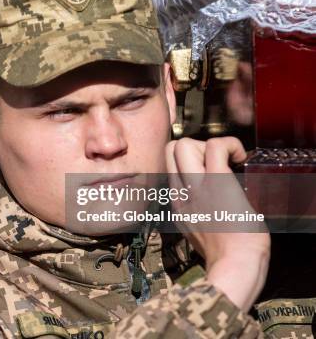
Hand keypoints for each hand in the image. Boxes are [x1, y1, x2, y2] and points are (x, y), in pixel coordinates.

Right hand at [165, 137, 269, 311]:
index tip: (207, 169)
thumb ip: (195, 213)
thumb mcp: (198, 233)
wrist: (235, 263)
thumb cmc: (225, 254)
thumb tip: (208, 202)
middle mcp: (180, 191)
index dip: (188, 160)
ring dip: (208, 145)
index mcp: (176, 203)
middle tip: (215, 163)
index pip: (168, 167)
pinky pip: (216, 146)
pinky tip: (240, 158)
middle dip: (193, 147)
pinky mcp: (218, 181)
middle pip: (170, 150)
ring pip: (184, 144)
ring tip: (227, 161)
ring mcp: (196, 185)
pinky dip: (230, 145)